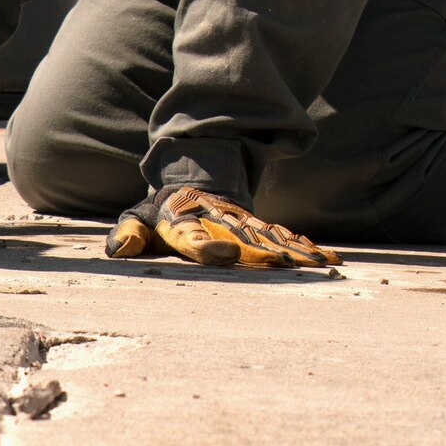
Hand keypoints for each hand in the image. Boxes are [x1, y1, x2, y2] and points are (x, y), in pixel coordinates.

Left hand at [106, 186, 338, 268]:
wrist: (191, 180)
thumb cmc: (162, 213)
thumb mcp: (139, 219)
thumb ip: (128, 234)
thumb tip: (118, 249)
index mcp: (184, 223)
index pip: (194, 238)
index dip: (207, 247)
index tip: (225, 254)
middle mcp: (217, 222)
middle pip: (242, 239)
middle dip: (264, 252)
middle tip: (289, 265)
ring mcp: (241, 222)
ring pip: (269, 237)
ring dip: (294, 251)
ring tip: (317, 265)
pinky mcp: (257, 225)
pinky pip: (283, 236)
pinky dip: (305, 246)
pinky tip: (326, 258)